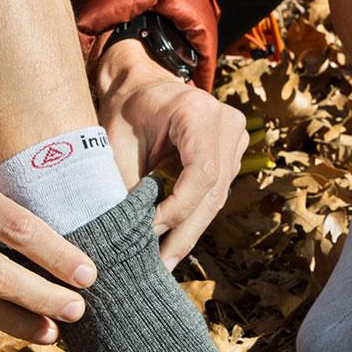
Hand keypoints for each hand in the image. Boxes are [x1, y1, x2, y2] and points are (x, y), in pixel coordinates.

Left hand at [94, 38, 248, 267]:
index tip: (148, 232)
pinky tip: (173, 244)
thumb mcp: (117, 141)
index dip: (178, 209)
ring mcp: (235, 140)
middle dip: (184, 233)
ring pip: (216, 199)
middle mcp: (228, 125)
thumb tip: (125, 233)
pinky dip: (192, 218)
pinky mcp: (230, 155)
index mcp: (200, 113)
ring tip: (163, 264)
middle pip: (213, 193)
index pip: (200, 174)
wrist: (140, 83)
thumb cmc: (125, 108)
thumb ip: (126, 183)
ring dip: (188, 232)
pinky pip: (214, 194)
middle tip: (160, 267)